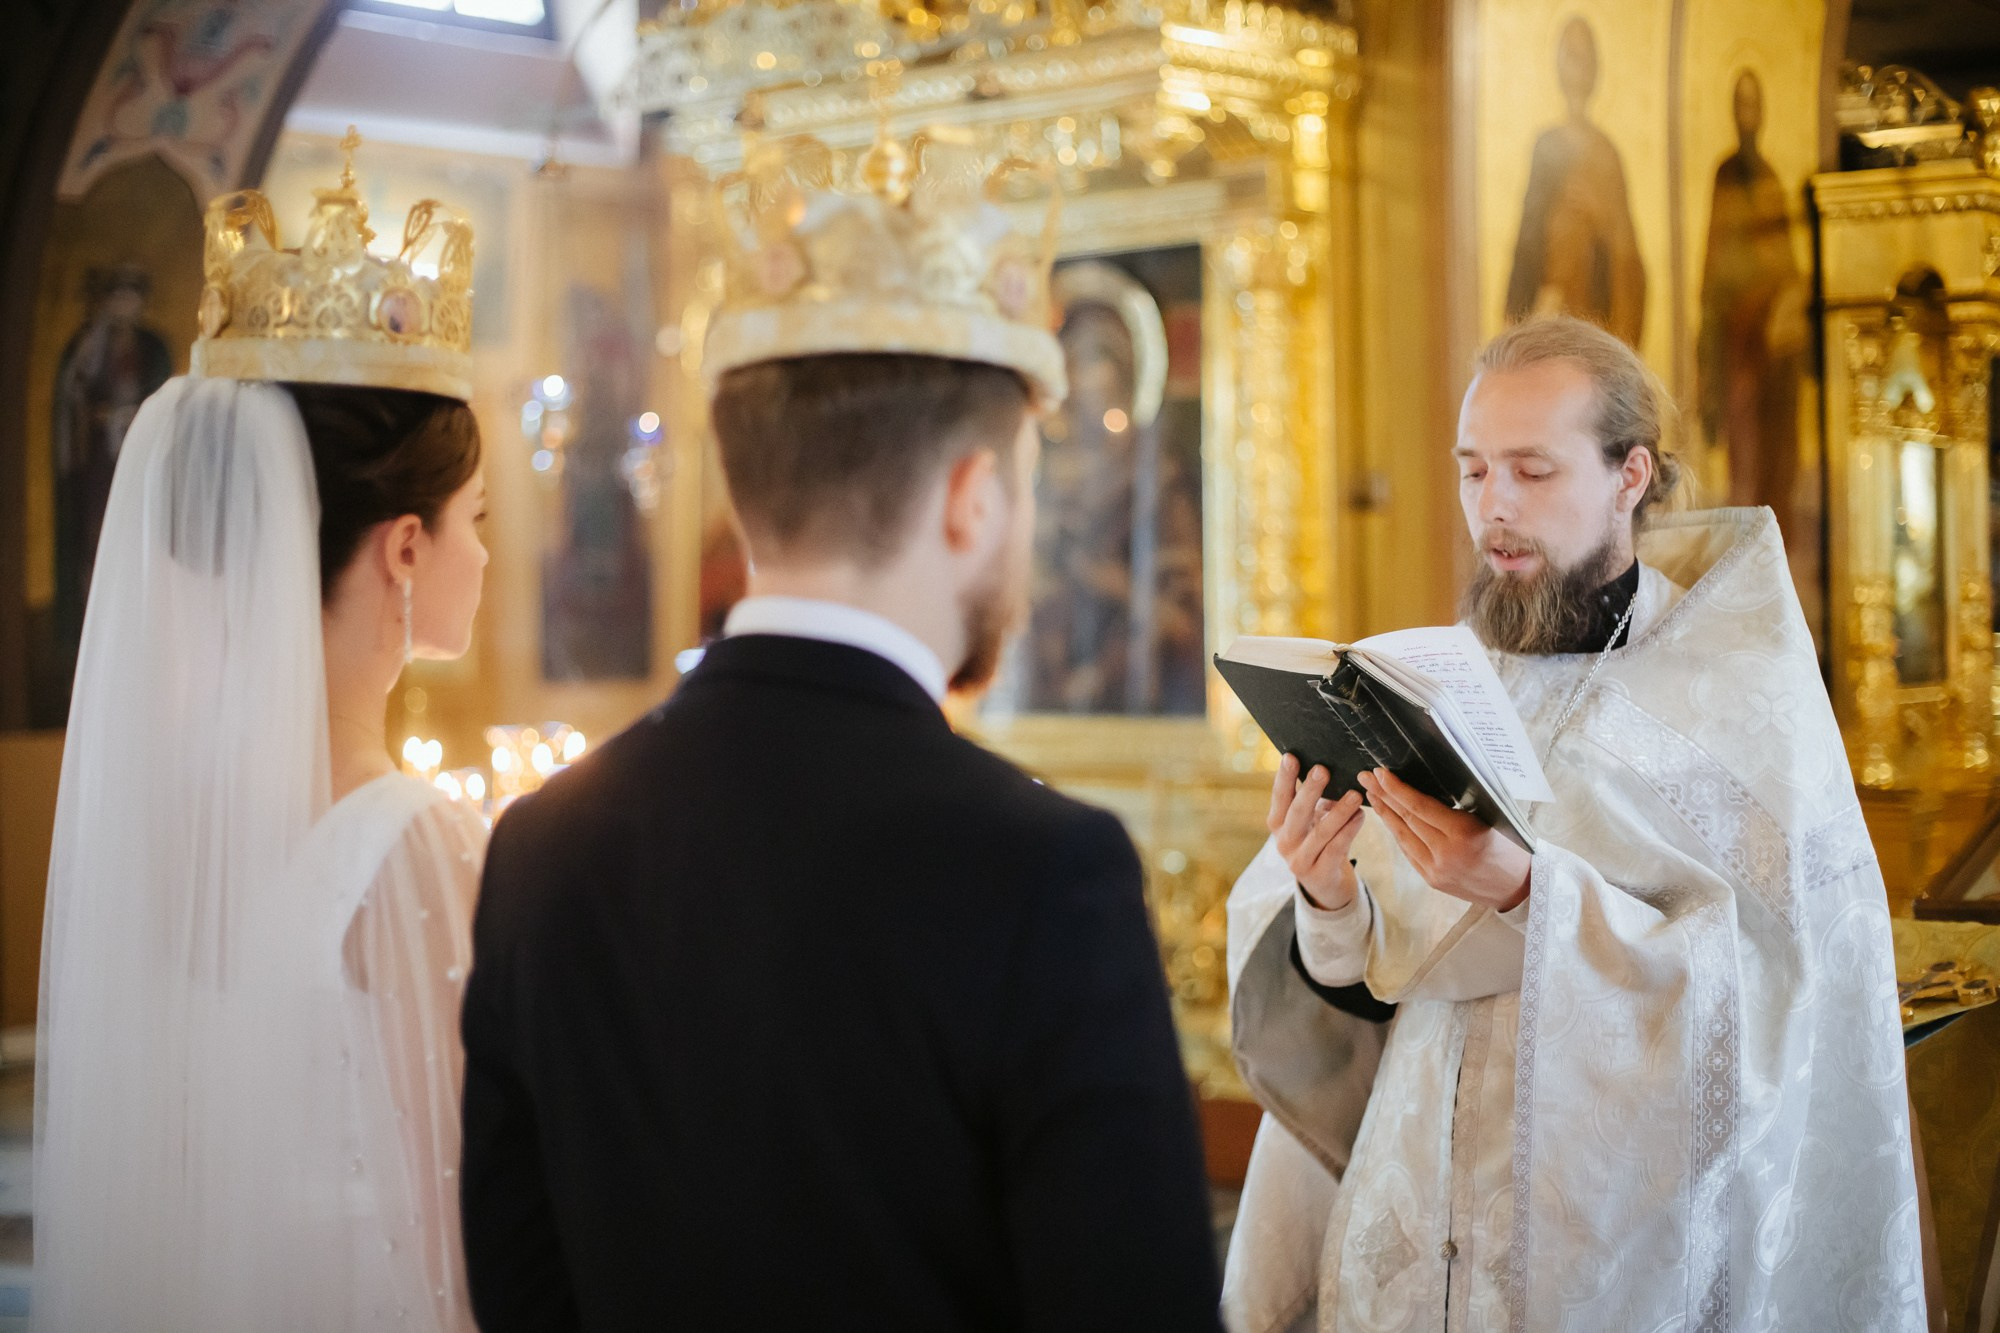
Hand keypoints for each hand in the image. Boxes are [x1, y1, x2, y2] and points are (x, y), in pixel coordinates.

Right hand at [1267, 755, 1366, 909]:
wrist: (1325, 884)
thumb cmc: (1318, 840)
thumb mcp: (1311, 820)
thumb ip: (1315, 800)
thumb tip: (1330, 768)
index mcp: (1278, 823)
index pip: (1279, 796)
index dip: (1284, 777)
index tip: (1291, 756)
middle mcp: (1284, 841)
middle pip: (1296, 812)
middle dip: (1310, 790)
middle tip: (1322, 770)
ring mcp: (1299, 859)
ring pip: (1320, 832)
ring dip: (1339, 812)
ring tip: (1355, 794)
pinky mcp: (1319, 874)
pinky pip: (1336, 849)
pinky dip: (1349, 831)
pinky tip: (1360, 816)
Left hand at [1357, 767, 1530, 912]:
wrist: (1518, 888)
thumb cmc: (1510, 846)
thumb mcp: (1491, 817)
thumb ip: (1459, 804)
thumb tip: (1426, 782)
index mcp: (1463, 834)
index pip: (1420, 807)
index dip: (1397, 789)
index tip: (1380, 772)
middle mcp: (1446, 854)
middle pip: (1406, 819)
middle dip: (1383, 796)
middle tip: (1365, 777)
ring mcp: (1436, 870)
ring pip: (1402, 836)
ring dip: (1385, 813)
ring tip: (1371, 794)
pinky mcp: (1432, 880)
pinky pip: (1409, 851)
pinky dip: (1397, 832)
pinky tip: (1388, 818)